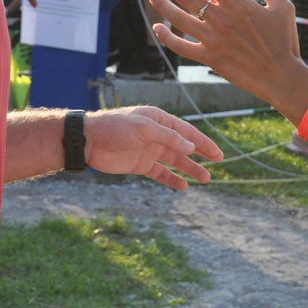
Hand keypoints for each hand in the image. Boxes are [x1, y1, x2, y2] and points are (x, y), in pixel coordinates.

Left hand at [84, 105, 223, 189]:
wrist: (88, 140)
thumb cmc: (115, 127)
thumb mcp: (144, 128)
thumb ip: (168, 137)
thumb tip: (190, 147)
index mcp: (159, 120)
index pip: (186, 132)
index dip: (202, 142)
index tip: (217, 154)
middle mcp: (156, 135)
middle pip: (184, 147)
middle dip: (201, 154)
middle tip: (218, 162)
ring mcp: (149, 151)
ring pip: (175, 161)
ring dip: (190, 169)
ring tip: (206, 178)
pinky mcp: (140, 164)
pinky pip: (160, 173)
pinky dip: (172, 179)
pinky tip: (183, 186)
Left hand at [146, 0, 307, 105]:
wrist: (281, 76)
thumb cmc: (284, 41)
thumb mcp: (283, 6)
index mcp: (237, 4)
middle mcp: (221, 19)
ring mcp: (213, 40)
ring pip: (179, 19)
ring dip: (163, 5)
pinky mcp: (209, 58)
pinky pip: (182, 47)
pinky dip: (167, 38)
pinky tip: (158, 28)